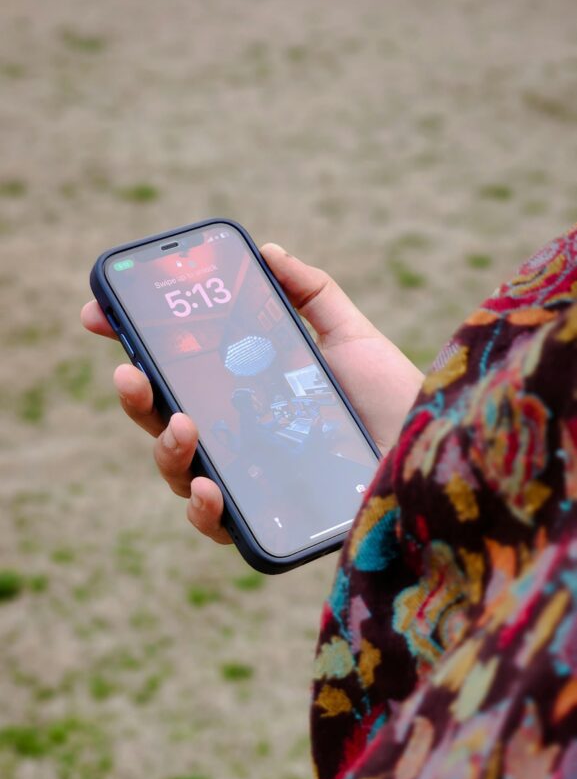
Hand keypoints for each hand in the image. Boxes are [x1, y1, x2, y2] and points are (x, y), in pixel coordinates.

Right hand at [81, 244, 423, 543]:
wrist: (433, 450)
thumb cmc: (391, 397)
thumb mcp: (350, 336)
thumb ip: (311, 292)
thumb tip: (267, 252)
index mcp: (244, 392)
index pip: (175, 370)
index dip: (133, 342)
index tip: (99, 313)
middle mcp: (236, 438)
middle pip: (163, 420)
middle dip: (134, 395)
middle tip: (130, 371)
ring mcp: (247, 481)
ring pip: (178, 472)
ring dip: (164, 447)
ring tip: (182, 425)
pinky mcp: (266, 524)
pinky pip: (216, 526)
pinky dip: (203, 510)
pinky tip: (210, 489)